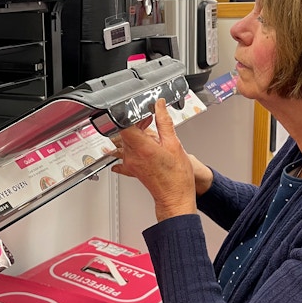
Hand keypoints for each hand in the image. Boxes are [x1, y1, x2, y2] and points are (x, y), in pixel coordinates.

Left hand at [110, 99, 197, 221]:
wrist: (175, 197)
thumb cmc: (177, 177)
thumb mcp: (175, 144)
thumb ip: (164, 122)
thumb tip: (160, 106)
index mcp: (143, 148)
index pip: (124, 125)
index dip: (131, 115)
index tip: (140, 112)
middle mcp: (133, 156)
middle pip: (124, 132)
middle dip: (135, 123)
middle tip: (149, 121)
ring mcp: (130, 163)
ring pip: (125, 141)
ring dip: (135, 135)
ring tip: (150, 135)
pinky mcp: (130, 168)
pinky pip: (124, 155)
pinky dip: (131, 147)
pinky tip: (141, 147)